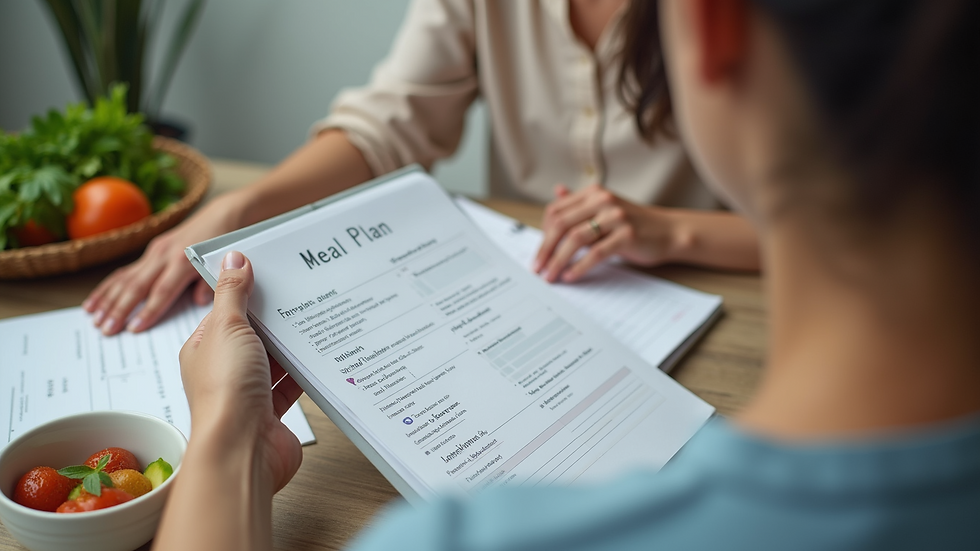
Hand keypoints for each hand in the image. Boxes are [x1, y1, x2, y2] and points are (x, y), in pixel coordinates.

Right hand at [83, 195, 244, 334]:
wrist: (223, 216)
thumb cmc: (223, 244)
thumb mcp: (221, 266)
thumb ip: (210, 285)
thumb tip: (199, 301)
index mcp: (183, 261)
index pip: (162, 291)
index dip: (148, 310)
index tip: (135, 328)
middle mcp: (165, 255)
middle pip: (138, 286)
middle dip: (120, 309)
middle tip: (107, 329)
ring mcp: (156, 252)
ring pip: (126, 278)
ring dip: (108, 300)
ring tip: (94, 319)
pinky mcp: (152, 250)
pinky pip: (125, 271)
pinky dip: (108, 287)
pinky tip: (94, 302)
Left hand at [178, 251, 303, 492]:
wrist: (242, 450)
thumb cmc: (225, 392)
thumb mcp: (227, 328)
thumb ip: (232, 293)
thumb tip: (233, 258)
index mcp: (204, 348)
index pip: (225, 312)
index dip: (247, 292)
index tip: (272, 274)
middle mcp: (224, 370)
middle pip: (252, 336)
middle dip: (274, 319)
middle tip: (302, 293)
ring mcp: (247, 392)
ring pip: (273, 361)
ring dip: (290, 347)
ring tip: (317, 320)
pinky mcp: (271, 412)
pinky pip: (290, 385)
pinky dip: (303, 373)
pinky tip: (319, 356)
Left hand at [533, 184, 678, 281]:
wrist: (670, 231)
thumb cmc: (635, 224)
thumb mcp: (606, 209)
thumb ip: (581, 204)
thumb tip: (556, 192)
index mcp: (594, 194)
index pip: (555, 211)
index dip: (542, 234)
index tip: (539, 253)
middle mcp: (603, 201)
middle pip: (561, 225)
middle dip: (545, 249)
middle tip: (537, 268)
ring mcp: (616, 217)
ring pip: (575, 239)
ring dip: (558, 261)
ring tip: (550, 276)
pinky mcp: (627, 235)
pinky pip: (595, 253)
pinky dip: (579, 266)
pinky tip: (570, 276)